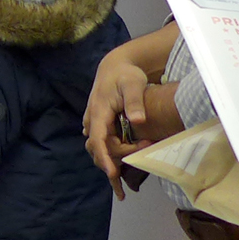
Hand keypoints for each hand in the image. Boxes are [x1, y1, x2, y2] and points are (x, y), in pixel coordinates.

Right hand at [82, 52, 151, 200]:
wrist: (116, 66)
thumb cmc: (125, 73)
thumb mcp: (133, 83)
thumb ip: (135, 101)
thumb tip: (138, 120)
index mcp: (98, 111)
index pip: (97, 139)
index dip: (104, 157)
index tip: (113, 173)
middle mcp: (92, 120)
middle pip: (101, 148)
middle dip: (120, 156)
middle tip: (145, 147)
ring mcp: (94, 123)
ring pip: (100, 148)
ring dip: (116, 156)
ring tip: (138, 157)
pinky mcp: (100, 125)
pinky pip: (102, 144)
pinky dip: (112, 154)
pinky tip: (125, 160)